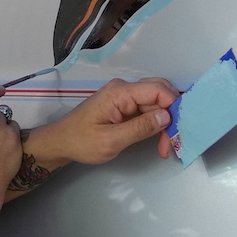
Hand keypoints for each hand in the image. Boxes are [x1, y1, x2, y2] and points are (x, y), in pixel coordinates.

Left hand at [45, 77, 178, 164]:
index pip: (157, 90)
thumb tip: (167, 116)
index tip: (175, 132)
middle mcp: (124, 89)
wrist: (61, 143)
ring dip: (165, 122)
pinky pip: (147, 109)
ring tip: (165, 146)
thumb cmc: (82, 142)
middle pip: (160, 93)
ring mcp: (124, 97)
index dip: (172, 108)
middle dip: (171, 115)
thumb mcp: (111, 140)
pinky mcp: (124, 106)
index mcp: (120, 92)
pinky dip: (156, 124)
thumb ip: (140, 128)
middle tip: (173, 141)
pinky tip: (159, 140)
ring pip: (156, 103)